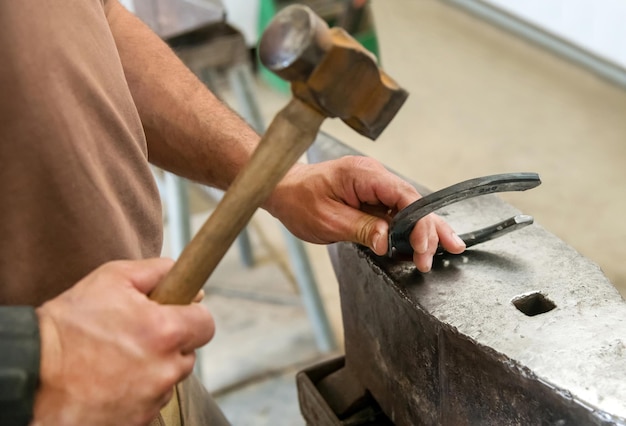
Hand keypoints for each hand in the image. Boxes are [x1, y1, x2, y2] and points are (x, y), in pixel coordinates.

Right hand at [32, 258, 213, 425]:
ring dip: (154, 369)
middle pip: (188, 354)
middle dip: (170, 343)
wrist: (32, 371)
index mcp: (165, 331)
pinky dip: (138, 392)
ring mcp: (151, 399)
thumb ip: (158, 271)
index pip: (206, 324)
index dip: (191, 316)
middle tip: (137, 336)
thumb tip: (184, 276)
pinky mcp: (137, 421)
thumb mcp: (113, 278)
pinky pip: (150, 402)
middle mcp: (164, 369)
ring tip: (118, 360)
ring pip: (169, 379)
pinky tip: (112, 380)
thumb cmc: (70, 323)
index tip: (176, 315)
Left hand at [266, 156, 465, 271]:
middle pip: (412, 201)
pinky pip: (396, 210)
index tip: (422, 246)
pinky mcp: (371, 196)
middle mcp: (374, 176)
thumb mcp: (327, 220)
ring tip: (451, 247)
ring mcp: (374, 185)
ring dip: (426, 228)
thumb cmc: (299, 201)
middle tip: (441, 254)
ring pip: (408, 206)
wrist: (282, 188)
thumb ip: (361, 229)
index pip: (403, 196)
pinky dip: (411, 227)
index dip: (418, 222)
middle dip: (429, 229)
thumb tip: (387, 242)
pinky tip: (426, 241)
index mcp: (363, 175)